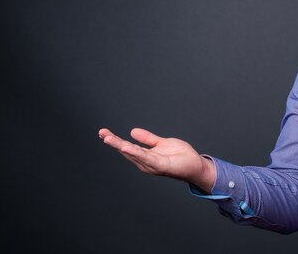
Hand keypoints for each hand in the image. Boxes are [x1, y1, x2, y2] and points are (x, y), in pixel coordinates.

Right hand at [98, 127, 215, 192]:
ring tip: (109, 138)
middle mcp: (145, 163)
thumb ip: (148, 139)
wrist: (195, 165)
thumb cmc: (180, 156)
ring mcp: (152, 165)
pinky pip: (146, 158)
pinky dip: (136, 153)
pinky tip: (126, 147)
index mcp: (145, 157)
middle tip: (102, 133)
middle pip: (126, 151)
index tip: (103, 132)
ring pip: (133, 154)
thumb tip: (132, 131)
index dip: (115, 140)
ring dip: (120, 146)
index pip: (127, 147)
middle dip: (114, 142)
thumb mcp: (161, 143)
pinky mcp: (161, 165)